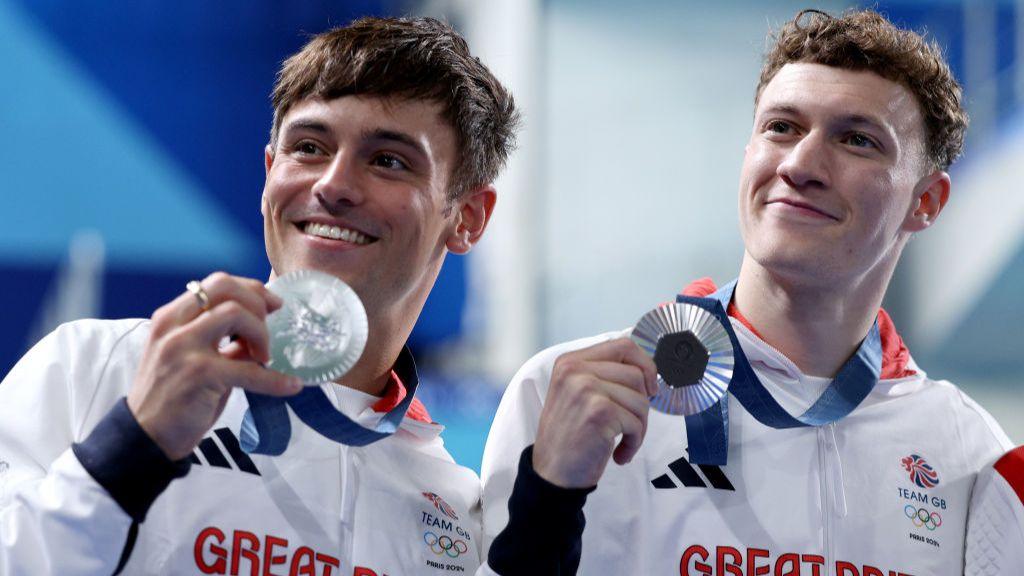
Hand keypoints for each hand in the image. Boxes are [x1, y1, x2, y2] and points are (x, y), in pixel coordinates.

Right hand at [127, 272, 302, 459]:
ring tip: (264, 358)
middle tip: (270, 329)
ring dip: (261, 335)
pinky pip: (249, 370)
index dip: (251, 289)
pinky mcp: (198, 374)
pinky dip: (275, 379)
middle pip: (225, 288)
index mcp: (170, 317)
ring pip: (235, 314)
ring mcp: (183, 348)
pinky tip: (290, 385)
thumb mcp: (192, 357)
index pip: (216, 283)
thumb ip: (221, 340)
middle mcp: (172, 326)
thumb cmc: (172, 395)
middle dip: (258, 303)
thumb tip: (259, 327)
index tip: (272, 305)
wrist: (146, 436)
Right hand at [532, 338, 657, 488]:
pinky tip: (619, 454)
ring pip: (640, 400)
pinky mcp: (599, 412)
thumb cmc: (569, 437)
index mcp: (570, 362)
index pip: (623, 346)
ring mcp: (586, 389)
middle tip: (629, 424)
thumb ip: (603, 375)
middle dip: (641, 404)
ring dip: (639, 426)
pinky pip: (637, 423)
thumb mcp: (576, 394)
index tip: (649, 388)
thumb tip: (647, 369)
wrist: (551, 474)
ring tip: (621, 441)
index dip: (645, 365)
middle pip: (636, 374)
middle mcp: (575, 370)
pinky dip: (634, 442)